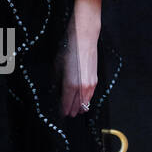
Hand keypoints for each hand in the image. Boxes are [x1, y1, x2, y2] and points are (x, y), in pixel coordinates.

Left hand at [59, 0, 100, 116]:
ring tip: (75, 110)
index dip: (63, 110)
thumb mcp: (57, 65)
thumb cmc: (70, 49)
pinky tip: (83, 100)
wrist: (85, 38)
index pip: (66, 104)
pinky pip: (91, 95)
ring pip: (86, 102)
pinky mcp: (96, 79)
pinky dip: (86, 99)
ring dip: (80, 107)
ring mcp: (91, 84)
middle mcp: (82, 87)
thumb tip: (56, 90)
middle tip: (67, 114)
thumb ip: (57, 81)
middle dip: (72, 111)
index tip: (60, 113)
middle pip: (77, 106)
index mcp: (71, 84)